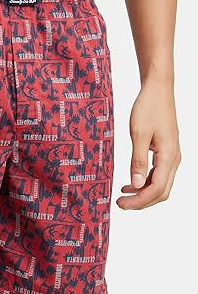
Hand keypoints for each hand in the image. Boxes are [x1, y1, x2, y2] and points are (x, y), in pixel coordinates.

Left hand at [117, 81, 180, 209]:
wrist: (158, 89)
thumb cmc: (148, 107)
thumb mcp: (138, 134)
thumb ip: (138, 160)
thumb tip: (137, 185)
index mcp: (169, 156)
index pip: (156, 189)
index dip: (139, 201)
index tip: (121, 204)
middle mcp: (174, 159)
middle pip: (161, 191)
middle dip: (141, 201)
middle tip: (120, 203)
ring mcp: (172, 155)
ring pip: (161, 184)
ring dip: (143, 193)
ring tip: (123, 196)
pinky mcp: (166, 151)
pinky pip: (159, 173)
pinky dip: (145, 182)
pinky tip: (131, 182)